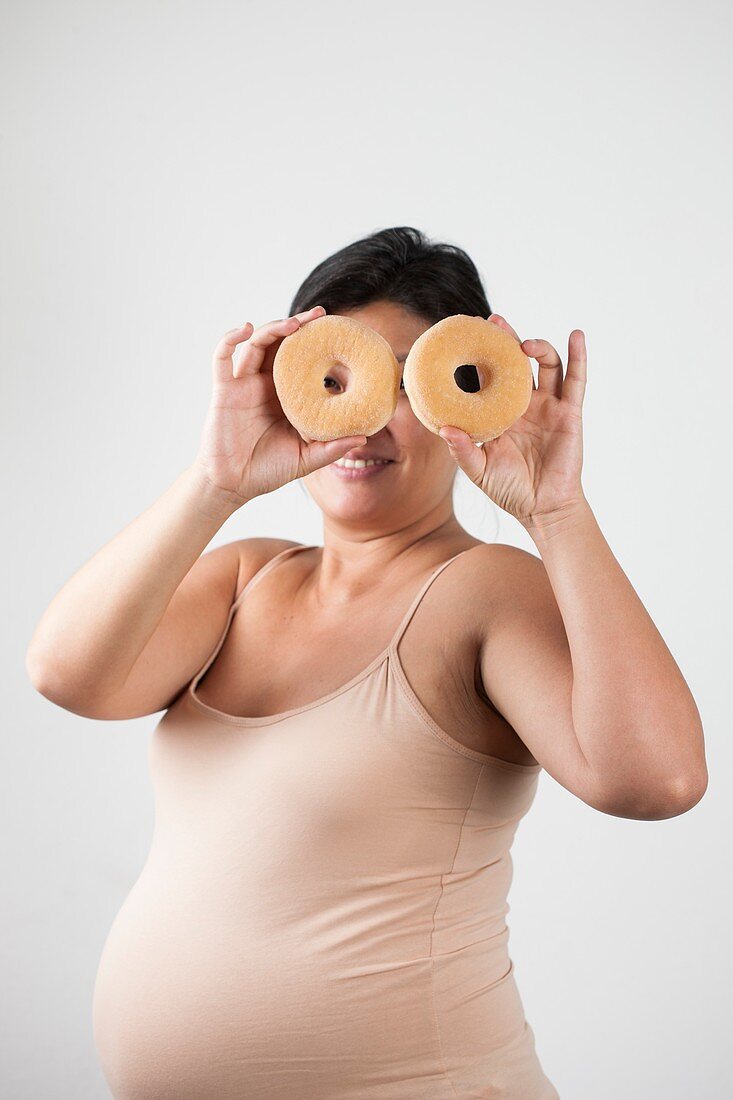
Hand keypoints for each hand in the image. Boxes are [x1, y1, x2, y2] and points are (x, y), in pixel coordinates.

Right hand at [191, 306, 366, 505]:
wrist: (234, 485)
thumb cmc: (267, 470)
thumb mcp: (307, 458)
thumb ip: (332, 447)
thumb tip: (364, 436)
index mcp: (286, 395)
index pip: (302, 360)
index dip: (317, 344)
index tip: (338, 332)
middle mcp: (265, 384)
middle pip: (280, 343)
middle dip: (298, 325)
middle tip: (320, 314)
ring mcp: (243, 384)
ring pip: (256, 344)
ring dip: (273, 328)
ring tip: (294, 324)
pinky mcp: (224, 390)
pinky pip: (222, 357)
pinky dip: (230, 338)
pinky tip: (245, 328)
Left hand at [438, 315, 587, 526]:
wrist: (542, 509)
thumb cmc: (509, 490)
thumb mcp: (479, 471)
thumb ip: (463, 451)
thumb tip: (444, 429)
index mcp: (500, 412)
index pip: (489, 375)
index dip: (481, 354)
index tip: (468, 333)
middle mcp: (524, 403)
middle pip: (517, 362)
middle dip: (507, 339)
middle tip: (494, 321)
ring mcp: (549, 406)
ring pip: (547, 365)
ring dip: (539, 348)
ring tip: (526, 344)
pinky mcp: (569, 413)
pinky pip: (576, 381)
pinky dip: (578, 357)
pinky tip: (576, 336)